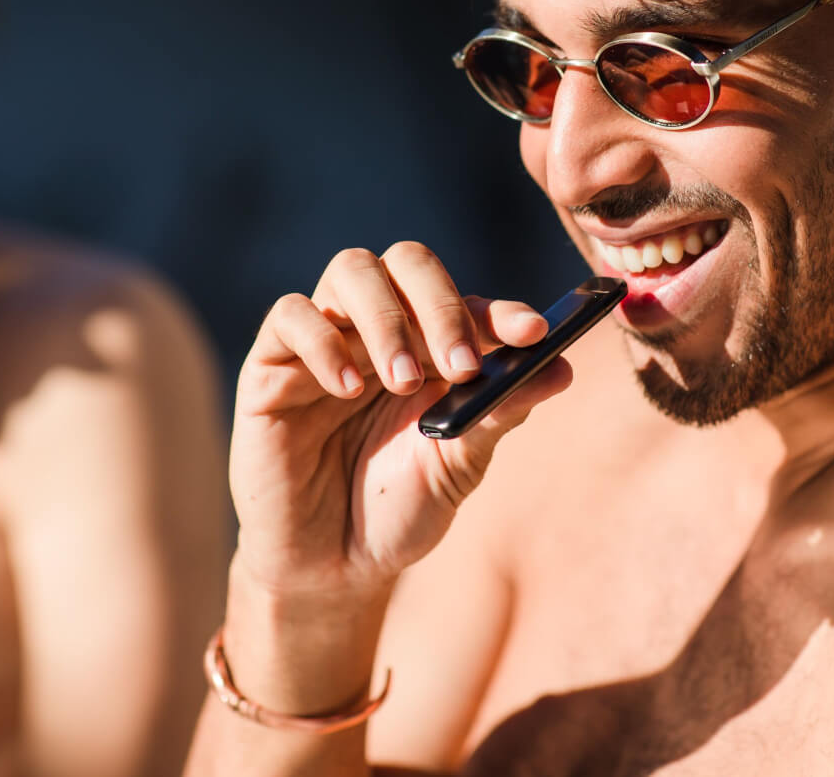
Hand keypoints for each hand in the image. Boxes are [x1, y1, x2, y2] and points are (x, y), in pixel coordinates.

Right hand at [229, 241, 574, 604]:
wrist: (331, 570)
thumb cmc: (398, 512)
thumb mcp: (457, 466)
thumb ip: (500, 412)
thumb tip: (561, 366)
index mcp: (431, 348)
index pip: (468, 301)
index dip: (502, 312)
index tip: (534, 335)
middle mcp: (379, 331)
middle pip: (407, 262)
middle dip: (440, 305)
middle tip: (461, 367)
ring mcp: (325, 343)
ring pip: (351, 272)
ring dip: (386, 318)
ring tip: (402, 381)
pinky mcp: (272, 367)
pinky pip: (290, 317)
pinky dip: (323, 342)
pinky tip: (346, 390)